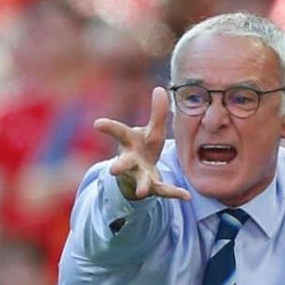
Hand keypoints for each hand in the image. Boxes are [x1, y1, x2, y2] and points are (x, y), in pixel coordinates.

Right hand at [93, 86, 190, 200]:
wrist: (138, 173)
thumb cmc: (143, 147)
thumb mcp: (151, 129)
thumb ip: (157, 112)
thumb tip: (160, 88)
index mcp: (129, 143)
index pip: (118, 132)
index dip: (108, 127)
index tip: (97, 124)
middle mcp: (131, 161)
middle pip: (124, 163)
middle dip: (119, 166)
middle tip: (113, 169)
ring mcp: (140, 175)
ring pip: (140, 181)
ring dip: (141, 186)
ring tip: (141, 191)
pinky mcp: (152, 186)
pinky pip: (163, 190)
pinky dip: (174, 192)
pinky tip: (186, 195)